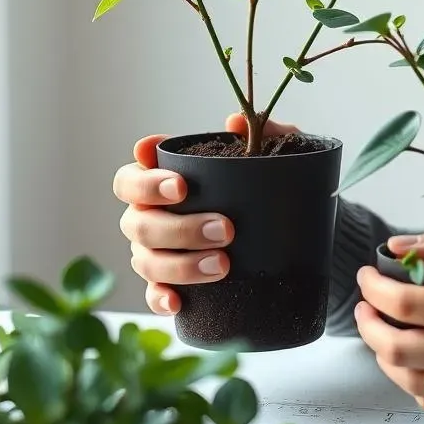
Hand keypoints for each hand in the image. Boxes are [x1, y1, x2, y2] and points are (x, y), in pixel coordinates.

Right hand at [112, 115, 301, 314]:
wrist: (292, 229)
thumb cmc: (264, 183)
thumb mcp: (270, 154)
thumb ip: (259, 132)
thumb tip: (236, 123)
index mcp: (159, 180)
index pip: (131, 178)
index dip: (147, 182)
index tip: (182, 186)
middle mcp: (148, 215)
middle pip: (139, 222)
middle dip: (181, 227)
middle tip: (225, 228)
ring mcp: (153, 252)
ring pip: (146, 260)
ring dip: (182, 264)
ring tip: (223, 264)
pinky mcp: (167, 284)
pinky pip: (153, 294)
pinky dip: (161, 298)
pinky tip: (179, 301)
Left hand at [353, 224, 423, 423]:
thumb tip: (402, 245)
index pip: (406, 304)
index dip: (375, 288)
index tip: (366, 275)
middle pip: (398, 348)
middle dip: (369, 323)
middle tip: (365, 305)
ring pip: (413, 381)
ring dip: (387, 355)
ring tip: (383, 331)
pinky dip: (416, 386)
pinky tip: (414, 364)